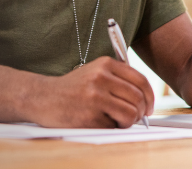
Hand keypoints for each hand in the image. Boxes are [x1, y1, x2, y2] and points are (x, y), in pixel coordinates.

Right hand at [26, 57, 153, 127]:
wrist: (41, 97)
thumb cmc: (71, 88)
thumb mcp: (94, 73)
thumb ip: (118, 78)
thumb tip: (145, 98)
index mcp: (105, 64)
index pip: (140, 80)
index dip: (150, 97)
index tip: (148, 107)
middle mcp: (100, 78)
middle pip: (138, 98)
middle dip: (141, 112)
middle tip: (135, 117)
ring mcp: (95, 97)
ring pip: (131, 114)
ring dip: (128, 122)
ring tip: (117, 120)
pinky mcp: (89, 115)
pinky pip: (114, 126)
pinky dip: (111, 127)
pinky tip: (99, 122)